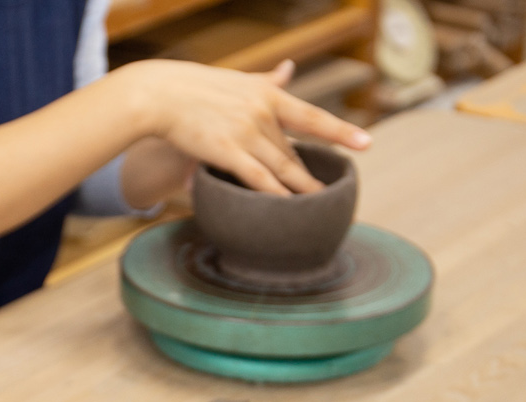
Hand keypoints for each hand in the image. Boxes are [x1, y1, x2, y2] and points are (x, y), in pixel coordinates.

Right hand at [115, 58, 370, 195]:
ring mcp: (245, 132)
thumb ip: (266, 79)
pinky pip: (256, 178)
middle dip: (310, 176)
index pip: (311, 116)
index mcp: (267, 95)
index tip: (366, 143)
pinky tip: (285, 208)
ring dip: (299, 191)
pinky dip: (273, 194)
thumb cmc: (194, 87)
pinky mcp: (226, 150)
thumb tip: (290, 68)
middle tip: (330, 196)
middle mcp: (262, 113)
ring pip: (280, 168)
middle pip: (293, 153)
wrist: (159, 94)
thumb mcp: (238, 79)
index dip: (340, 132)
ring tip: (316, 209)